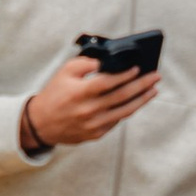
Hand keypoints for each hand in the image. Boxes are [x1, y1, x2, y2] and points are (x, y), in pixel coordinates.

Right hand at [19, 49, 159, 150]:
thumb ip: (85, 63)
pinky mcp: (95, 134)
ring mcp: (93, 124)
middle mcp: (88, 110)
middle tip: (155, 77)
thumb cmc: (54, 95)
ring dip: (142, 100)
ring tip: (153, 90)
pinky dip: (127, 110)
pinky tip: (135, 102)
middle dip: (142, 85)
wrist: (40, 124)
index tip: (138, 68)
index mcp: (80, 93)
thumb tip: (106, 61)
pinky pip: (116, 121)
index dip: (125, 75)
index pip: (109, 82)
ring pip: (124, 111)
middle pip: (122, 96)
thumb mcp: (64, 72)